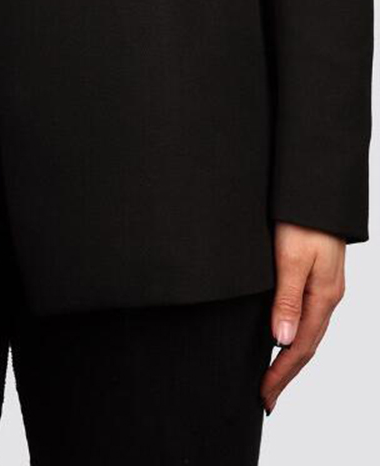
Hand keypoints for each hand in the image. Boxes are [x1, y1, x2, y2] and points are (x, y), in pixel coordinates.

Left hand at [261, 222, 344, 413]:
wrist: (314, 190)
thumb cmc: (301, 219)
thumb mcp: (290, 259)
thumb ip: (287, 299)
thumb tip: (281, 340)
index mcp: (323, 297)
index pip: (300, 347)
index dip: (281, 373)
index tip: (264, 396)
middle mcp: (326, 296)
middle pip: (306, 345)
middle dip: (285, 374)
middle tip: (266, 398)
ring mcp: (323, 287)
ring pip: (307, 332)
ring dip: (289, 357)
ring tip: (271, 377)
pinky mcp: (314, 275)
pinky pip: (305, 315)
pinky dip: (292, 334)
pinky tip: (280, 337)